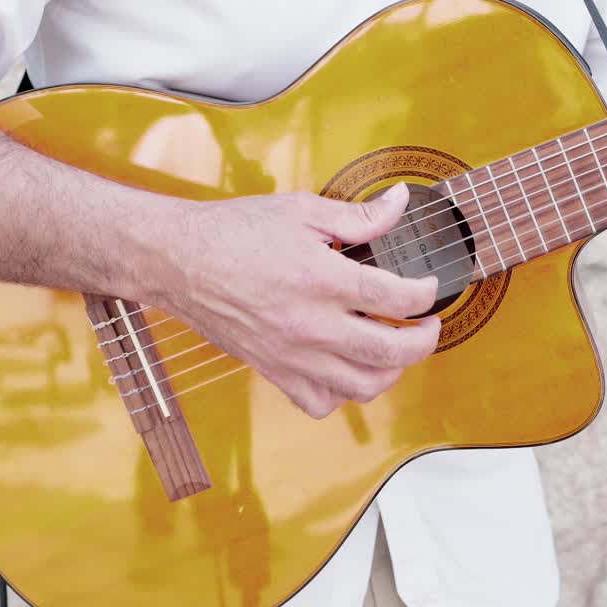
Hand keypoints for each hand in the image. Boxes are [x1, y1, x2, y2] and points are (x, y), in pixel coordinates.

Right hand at [157, 182, 440, 418]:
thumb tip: (399, 203)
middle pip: (392, 352)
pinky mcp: (273, 371)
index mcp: (322, 280)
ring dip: (391, 371)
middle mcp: (311, 325)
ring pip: (362, 386)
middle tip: (429, 325)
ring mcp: (292, 355)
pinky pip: (320, 403)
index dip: (426, 293)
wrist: (177, 260)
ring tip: (395, 349)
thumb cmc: (233, 232)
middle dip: (425, 340)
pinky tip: (347, 368)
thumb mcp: (302, 210)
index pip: (397, 298)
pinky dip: (342, 394)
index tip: (428, 286)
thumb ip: (358, 215)